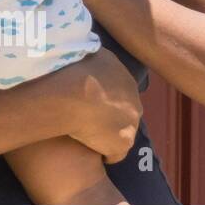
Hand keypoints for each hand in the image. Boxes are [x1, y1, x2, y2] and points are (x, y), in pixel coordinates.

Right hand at [49, 48, 142, 163]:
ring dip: (103, 132)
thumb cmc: (70, 68)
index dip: (99, 94)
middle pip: (121, 110)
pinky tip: (85, 148)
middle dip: (105, 113)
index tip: (84, 97)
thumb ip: (88, 56)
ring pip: (118, 131)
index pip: (116, 90)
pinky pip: (112, 153)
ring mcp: (131, 123)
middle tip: (82, 115)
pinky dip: (101, 151)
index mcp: (123, 77)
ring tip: (81, 133)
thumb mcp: (81, 51)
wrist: (73, 92)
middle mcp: (133, 99)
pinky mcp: (122, 144)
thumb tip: (84, 51)